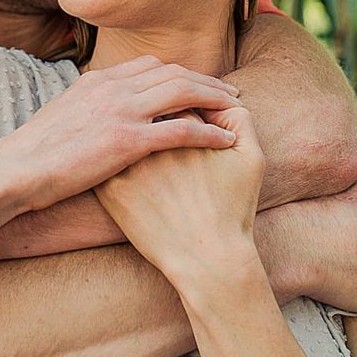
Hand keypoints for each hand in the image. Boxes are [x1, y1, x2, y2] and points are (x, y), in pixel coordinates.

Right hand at [0, 56, 241, 213]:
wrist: (15, 170)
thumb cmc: (33, 155)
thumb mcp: (61, 117)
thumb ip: (86, 107)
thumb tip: (97, 111)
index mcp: (97, 81)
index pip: (150, 65)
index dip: (181, 73)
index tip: (199, 84)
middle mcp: (112, 87)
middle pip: (173, 72)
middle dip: (206, 80)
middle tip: (229, 92)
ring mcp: (121, 111)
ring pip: (183, 91)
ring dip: (214, 98)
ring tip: (236, 109)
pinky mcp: (127, 140)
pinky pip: (181, 128)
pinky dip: (209, 132)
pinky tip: (226, 141)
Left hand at [95, 106, 264, 285]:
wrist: (206, 259)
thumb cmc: (232, 210)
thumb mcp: (251, 159)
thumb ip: (241, 119)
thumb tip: (225, 98)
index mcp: (184, 128)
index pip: (176, 96)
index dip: (182, 106)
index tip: (185, 121)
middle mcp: (152, 142)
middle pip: (146, 110)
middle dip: (155, 116)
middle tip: (164, 133)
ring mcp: (127, 165)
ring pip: (122, 132)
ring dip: (129, 132)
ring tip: (146, 149)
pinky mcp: (110, 190)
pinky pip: (104, 161)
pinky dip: (111, 157)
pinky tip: (119, 163)